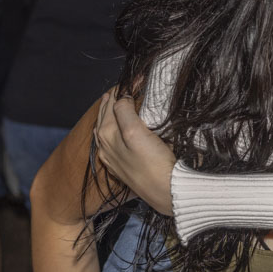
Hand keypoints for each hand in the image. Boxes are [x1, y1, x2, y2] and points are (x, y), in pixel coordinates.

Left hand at [94, 88, 175, 215]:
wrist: (166, 192)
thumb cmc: (154, 163)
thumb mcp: (135, 132)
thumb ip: (124, 112)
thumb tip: (121, 98)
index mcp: (107, 134)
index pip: (113, 102)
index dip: (125, 88)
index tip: (139, 79)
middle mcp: (106, 145)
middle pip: (107, 114)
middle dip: (116, 98)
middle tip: (131, 84)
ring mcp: (113, 157)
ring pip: (106, 128)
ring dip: (112, 113)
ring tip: (117, 101)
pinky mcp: (122, 167)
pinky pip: (110, 142)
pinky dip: (112, 130)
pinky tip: (115, 129)